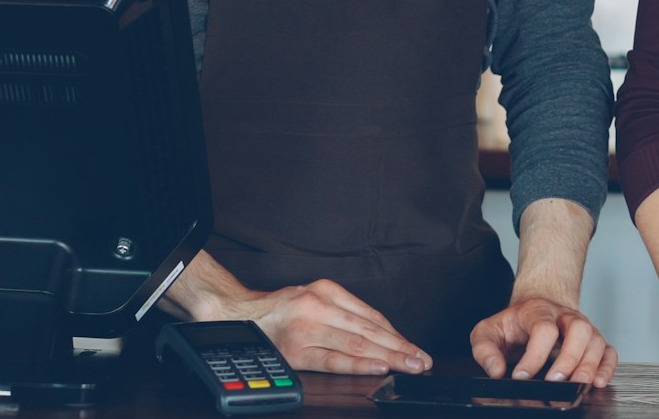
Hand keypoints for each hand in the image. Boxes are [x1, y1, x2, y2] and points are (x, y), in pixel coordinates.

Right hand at [223, 278, 431, 375]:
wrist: (237, 314)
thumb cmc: (278, 312)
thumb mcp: (312, 298)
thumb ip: (341, 312)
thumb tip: (379, 336)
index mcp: (325, 291)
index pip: (370, 315)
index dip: (396, 334)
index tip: (415, 347)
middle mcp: (318, 305)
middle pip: (368, 329)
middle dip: (400, 347)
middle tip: (421, 360)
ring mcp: (307, 327)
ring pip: (356, 342)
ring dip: (388, 356)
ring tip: (409, 366)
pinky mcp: (296, 349)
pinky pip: (333, 358)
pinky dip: (358, 363)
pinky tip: (377, 367)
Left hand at [470, 296, 618, 386]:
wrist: (536, 308)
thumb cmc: (514, 323)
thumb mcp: (489, 331)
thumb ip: (485, 349)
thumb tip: (496, 370)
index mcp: (538, 311)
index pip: (543, 329)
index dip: (535, 354)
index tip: (522, 376)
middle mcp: (564, 317)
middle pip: (578, 329)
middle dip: (569, 358)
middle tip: (556, 380)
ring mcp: (582, 328)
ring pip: (596, 341)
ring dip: (590, 365)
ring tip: (578, 384)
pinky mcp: (593, 342)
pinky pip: (609, 352)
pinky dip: (607, 367)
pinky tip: (598, 381)